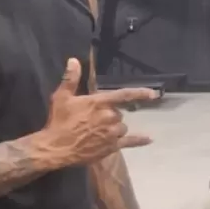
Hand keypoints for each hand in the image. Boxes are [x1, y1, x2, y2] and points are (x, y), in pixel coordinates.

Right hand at [41, 58, 155, 167]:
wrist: (56, 148)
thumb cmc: (59, 122)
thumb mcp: (61, 97)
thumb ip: (70, 79)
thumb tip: (74, 60)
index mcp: (100, 102)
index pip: (124, 95)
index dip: (140, 93)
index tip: (153, 93)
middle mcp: (110, 117)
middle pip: (118, 114)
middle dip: (109, 115)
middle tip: (93, 121)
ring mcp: (112, 133)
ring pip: (122, 127)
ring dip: (115, 128)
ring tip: (98, 132)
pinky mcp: (111, 147)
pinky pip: (130, 142)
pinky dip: (140, 140)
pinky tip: (149, 139)